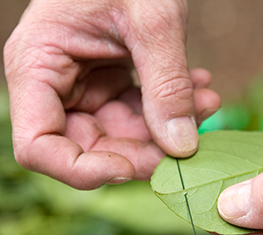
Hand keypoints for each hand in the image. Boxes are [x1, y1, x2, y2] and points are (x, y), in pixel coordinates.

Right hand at [4, 0, 219, 188]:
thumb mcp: (153, 18)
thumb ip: (167, 85)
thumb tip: (182, 147)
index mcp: (38, 66)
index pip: (38, 148)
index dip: (81, 170)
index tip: (132, 167)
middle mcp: (56, 86)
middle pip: (89, 150)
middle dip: (142, 154)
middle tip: (189, 143)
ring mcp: (84, 88)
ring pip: (122, 139)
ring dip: (166, 132)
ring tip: (206, 102)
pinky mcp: (111, 86)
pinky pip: (139, 118)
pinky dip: (170, 112)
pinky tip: (199, 90)